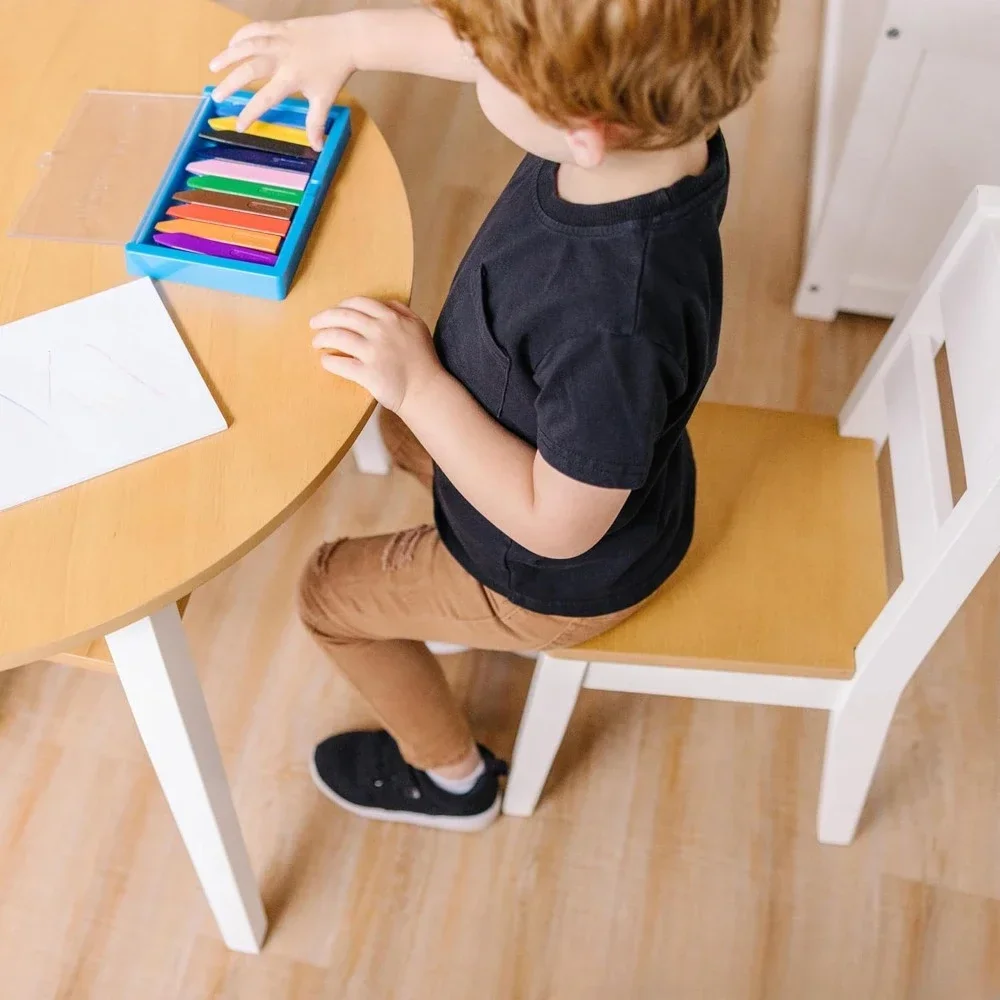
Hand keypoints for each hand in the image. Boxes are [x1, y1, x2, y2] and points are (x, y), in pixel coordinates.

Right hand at [209, 16, 356, 149]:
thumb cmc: (335, 71)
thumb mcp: (325, 99)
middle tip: (216, 97)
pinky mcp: (279, 26)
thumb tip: (317, 147)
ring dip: (227, 55)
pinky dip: (241, 35)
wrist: (346, 39)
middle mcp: (280, 58)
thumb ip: (316, 123)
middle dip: (230, 84)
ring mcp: (278, 39)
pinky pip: (255, 28)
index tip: (239, 125)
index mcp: (291, 78)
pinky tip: (232, 44)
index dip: (250, 113)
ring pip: (247, 45)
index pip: (265, 99)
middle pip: (249, 70)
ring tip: (213, 66)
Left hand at [310, 298, 442, 413]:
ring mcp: (373, 352)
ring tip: (316, 343)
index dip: (341, 305)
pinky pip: (339, 363)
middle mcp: (380, 331)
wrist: (426, 390)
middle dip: (323, 318)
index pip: (358, 303)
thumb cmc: (423, 359)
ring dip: (322, 338)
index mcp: (391, 318)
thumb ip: (401, 311)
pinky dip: (328, 361)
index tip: (333, 312)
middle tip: (314, 324)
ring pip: (337, 337)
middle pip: (342, 317)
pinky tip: (325, 361)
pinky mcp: (367, 373)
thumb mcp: (418, 326)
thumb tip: (384, 303)